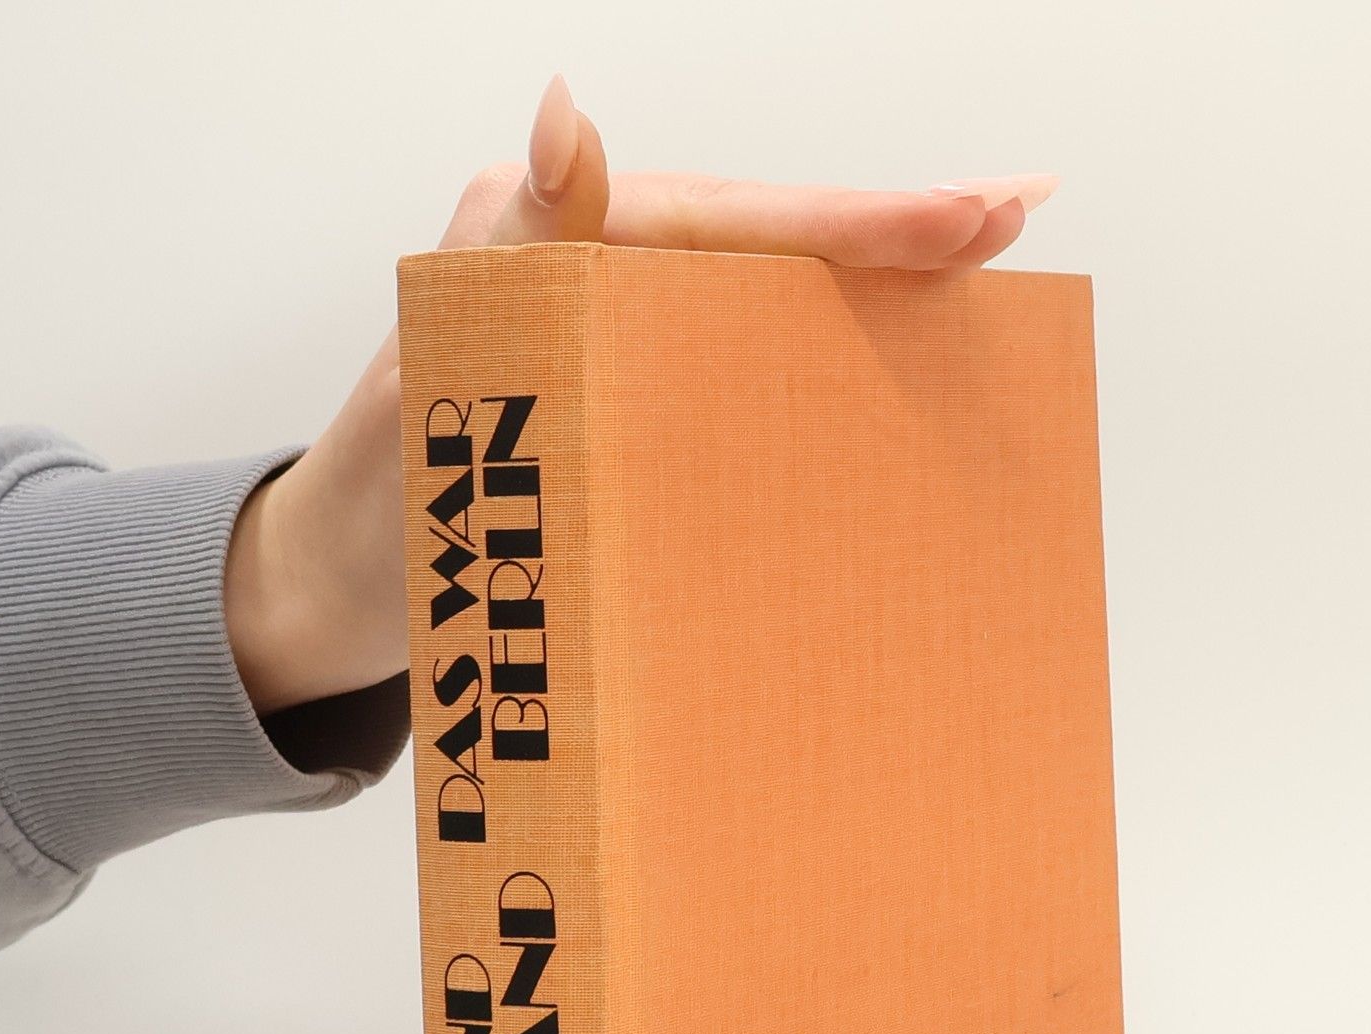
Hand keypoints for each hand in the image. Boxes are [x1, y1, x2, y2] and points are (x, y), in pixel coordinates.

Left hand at [225, 75, 1058, 715]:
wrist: (350, 584)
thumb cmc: (384, 490)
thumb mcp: (438, 365)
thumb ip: (513, 244)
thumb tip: (565, 113)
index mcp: (563, 240)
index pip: (738, 219)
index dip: (857, 221)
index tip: (972, 217)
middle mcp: (602, 269)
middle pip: (773, 238)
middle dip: (897, 228)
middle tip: (1020, 211)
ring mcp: (622, 332)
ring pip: (770, 294)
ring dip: (877, 284)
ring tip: (985, 265)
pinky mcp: (634, 397)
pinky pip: (743, 364)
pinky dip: (824, 356)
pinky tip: (897, 359)